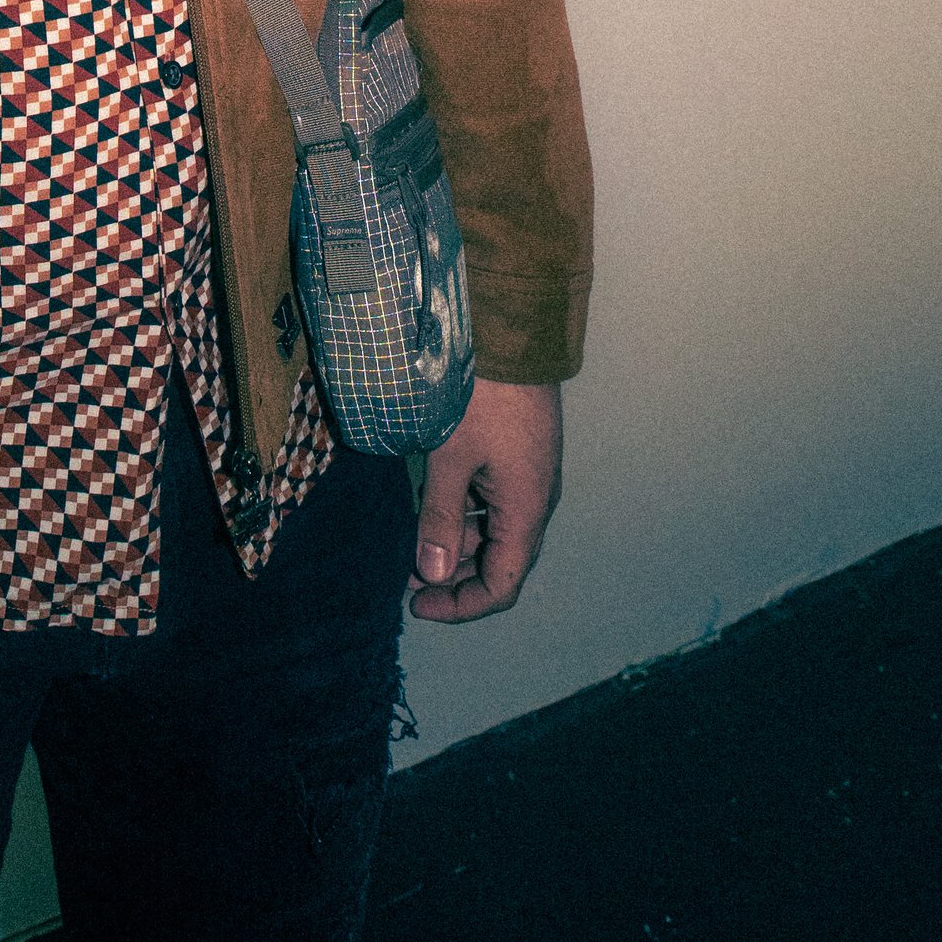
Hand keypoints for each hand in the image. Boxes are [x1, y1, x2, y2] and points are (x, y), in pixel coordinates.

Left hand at [409, 378, 562, 623]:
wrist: (513, 335)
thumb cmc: (482, 395)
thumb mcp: (450, 457)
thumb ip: (439, 517)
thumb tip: (431, 573)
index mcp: (526, 511)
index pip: (502, 585)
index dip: (462, 605)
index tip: (419, 604)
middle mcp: (535, 501)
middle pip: (500, 562)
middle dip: (454, 577)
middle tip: (406, 578)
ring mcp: (529, 477)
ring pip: (494, 531)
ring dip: (456, 544)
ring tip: (410, 544)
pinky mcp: (519, 456)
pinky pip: (494, 503)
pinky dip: (464, 515)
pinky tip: (431, 508)